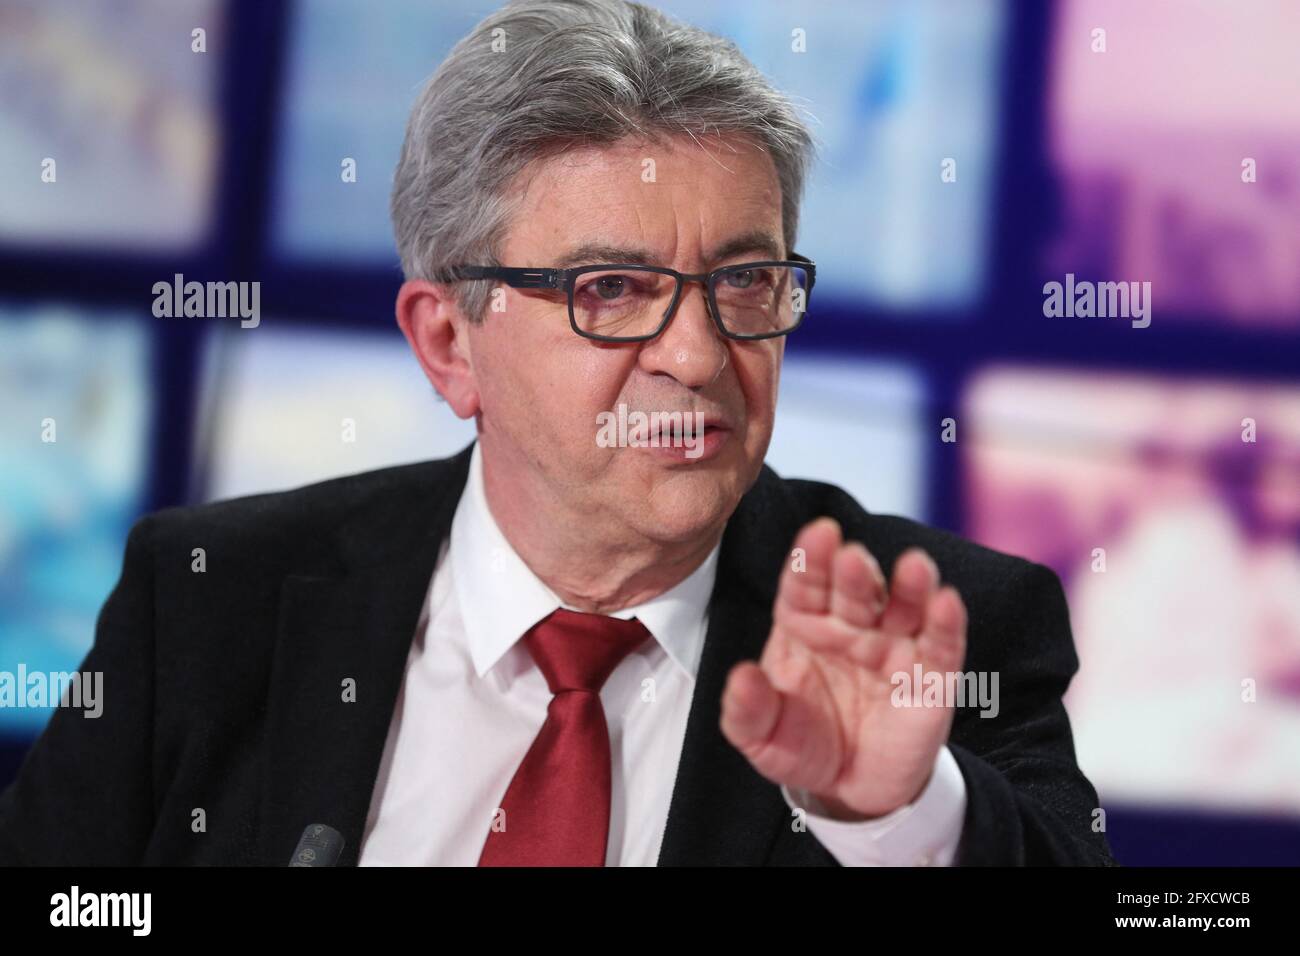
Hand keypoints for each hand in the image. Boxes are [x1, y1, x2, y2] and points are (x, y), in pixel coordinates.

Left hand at [720, 517, 967, 819]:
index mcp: (803, 626)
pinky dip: (946, 622)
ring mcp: (893, 646)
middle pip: (853, 590)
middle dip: (853, 571)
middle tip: (851, 556)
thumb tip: (741, 677)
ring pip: (904, 606)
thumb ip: (747, 708)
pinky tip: (946, 601)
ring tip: (914, 566)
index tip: (816, 536)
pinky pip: (941, 644)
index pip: (804, 585)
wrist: (851, 788)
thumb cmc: (801, 746)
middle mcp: (850, 626)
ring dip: (910, 585)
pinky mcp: (932, 676)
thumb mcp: (762, 735)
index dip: (809, 560)